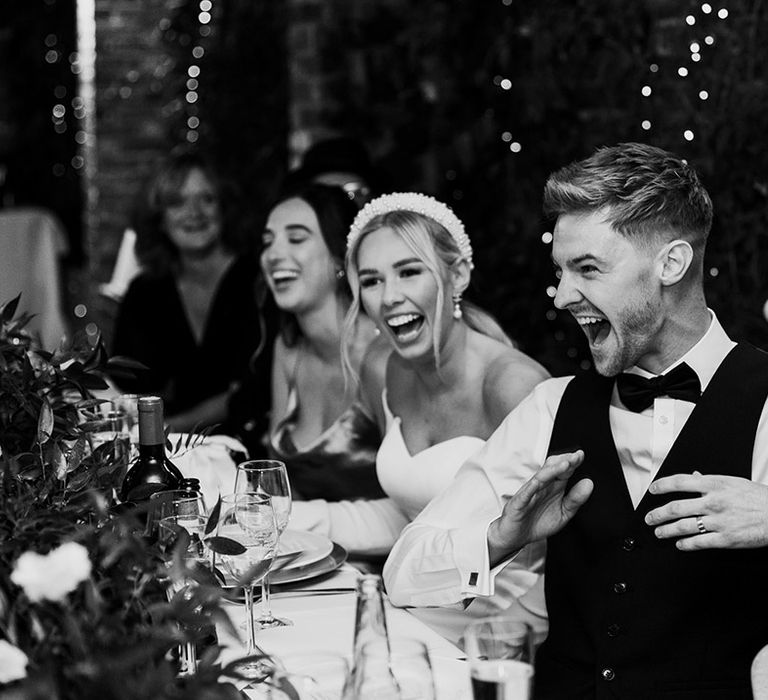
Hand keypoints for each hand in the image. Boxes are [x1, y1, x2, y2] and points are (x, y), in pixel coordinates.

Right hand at [488, 450, 592, 563]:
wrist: (515, 538)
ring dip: (552, 470)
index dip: (572, 462)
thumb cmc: (537, 522)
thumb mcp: (563, 513)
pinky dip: (532, 486)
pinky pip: (525, 493)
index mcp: (553, 487)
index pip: (563, 470)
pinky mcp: (518, 503)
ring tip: (565, 464)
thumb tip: (589, 483)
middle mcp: (542, 487)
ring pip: (540, 477)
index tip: (581, 455)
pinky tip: (539, 481)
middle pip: (552, 468)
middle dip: (564, 461)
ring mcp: (529, 493)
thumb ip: (575, 499)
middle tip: (576, 456)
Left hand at [645, 473, 767, 549]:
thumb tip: (694, 476)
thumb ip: (710, 481)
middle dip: (658, 514)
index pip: (679, 482)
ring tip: (659, 532)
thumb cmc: (758, 497)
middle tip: (649, 518)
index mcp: (714, 485)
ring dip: (666, 530)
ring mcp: (718, 522)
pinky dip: (686, 544)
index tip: (652, 490)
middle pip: (676, 507)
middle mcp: (713, 502)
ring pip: (683, 526)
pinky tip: (680, 544)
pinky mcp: (726, 539)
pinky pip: (699, 542)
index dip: (662, 485)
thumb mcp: (733, 482)